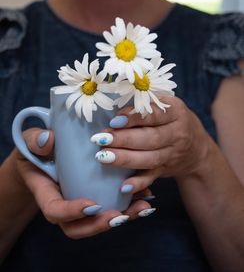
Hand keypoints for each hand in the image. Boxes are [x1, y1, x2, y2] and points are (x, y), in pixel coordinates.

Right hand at [10, 128, 152, 238]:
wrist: (43, 154)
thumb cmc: (37, 148)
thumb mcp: (32, 140)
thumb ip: (35, 140)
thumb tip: (48, 139)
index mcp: (46, 192)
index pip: (55, 211)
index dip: (72, 212)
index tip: (92, 204)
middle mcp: (64, 203)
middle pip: (78, 227)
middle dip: (100, 225)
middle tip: (120, 216)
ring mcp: (80, 202)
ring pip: (98, 220)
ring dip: (122, 217)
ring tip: (143, 207)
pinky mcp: (95, 195)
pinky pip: (111, 206)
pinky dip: (130, 204)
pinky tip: (146, 195)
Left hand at [98, 96, 210, 193]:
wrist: (196, 147)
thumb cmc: (171, 119)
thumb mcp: (165, 106)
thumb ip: (144, 105)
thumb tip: (113, 109)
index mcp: (176, 113)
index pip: (154, 114)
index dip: (134, 118)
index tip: (114, 120)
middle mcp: (178, 134)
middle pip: (151, 138)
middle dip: (124, 139)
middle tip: (102, 139)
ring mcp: (173, 154)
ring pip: (149, 158)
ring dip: (125, 159)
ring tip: (103, 156)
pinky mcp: (166, 170)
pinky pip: (152, 177)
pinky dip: (138, 183)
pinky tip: (123, 186)